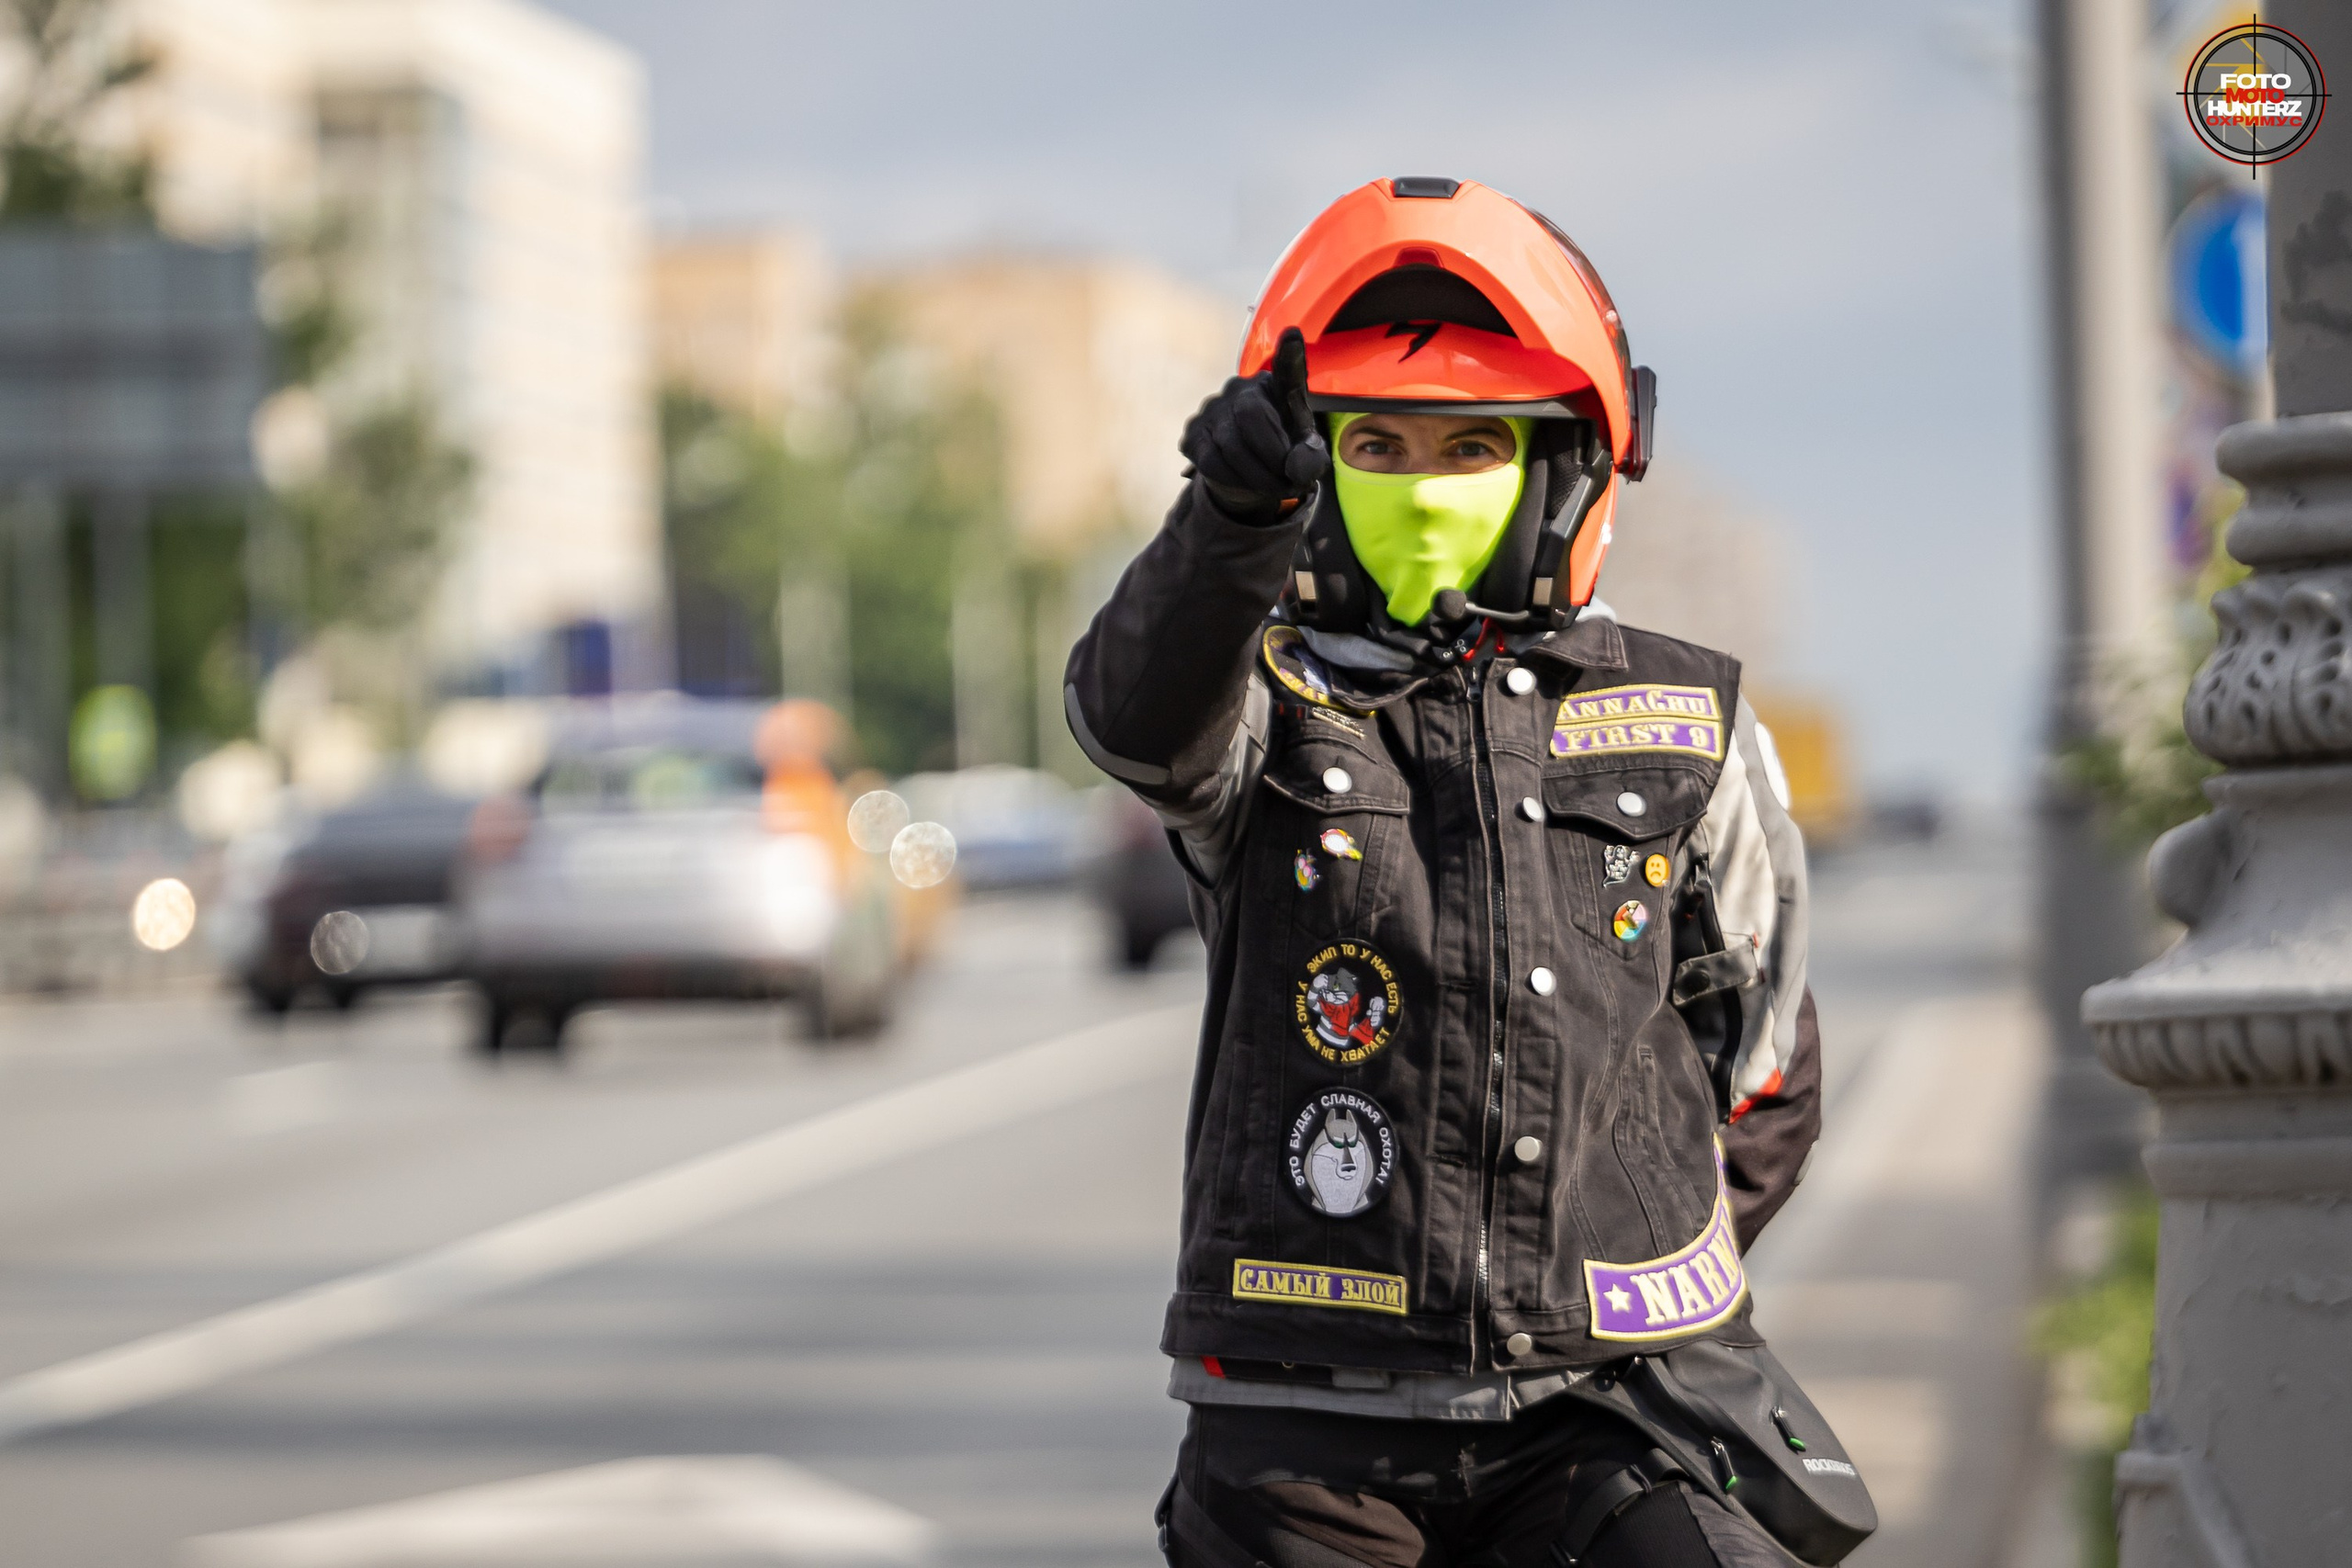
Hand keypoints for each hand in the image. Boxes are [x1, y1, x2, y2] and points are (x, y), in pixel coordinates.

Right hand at [1180, 327, 1329, 520]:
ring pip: (1231, 444)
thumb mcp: (1305, 457)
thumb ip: (1311, 458)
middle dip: (1272, 454)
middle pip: (1250, 414)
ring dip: (1258, 475)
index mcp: (1274, 385)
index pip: (1284, 367)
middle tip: (1289, 479)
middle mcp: (1239, 388)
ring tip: (1276, 487)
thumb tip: (1296, 468)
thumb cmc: (1282, 454)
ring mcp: (1210, 410)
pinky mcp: (1192, 435)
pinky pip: (1212, 461)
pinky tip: (1247, 483)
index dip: (1289, 353)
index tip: (1292, 335)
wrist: (1246, 476)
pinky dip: (1235, 480)